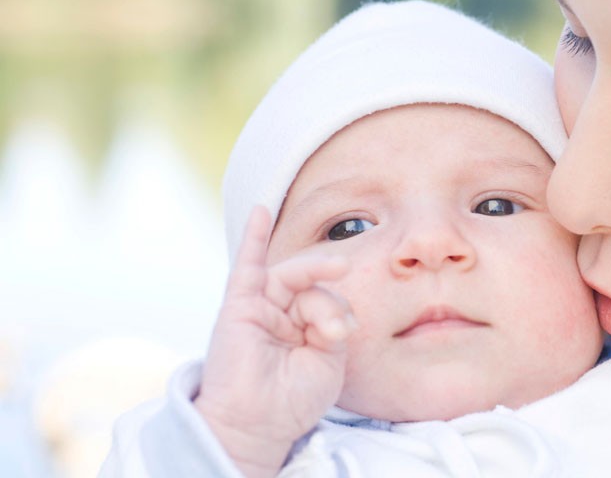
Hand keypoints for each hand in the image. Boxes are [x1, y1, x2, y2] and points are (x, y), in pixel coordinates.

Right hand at [194, 206, 352, 476]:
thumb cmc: (293, 400)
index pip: (331, 300)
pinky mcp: (238, 307)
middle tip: (335, 330)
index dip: (342, 312)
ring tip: (327, 301)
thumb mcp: (329, 361)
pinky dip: (253, 237)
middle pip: (314, 286)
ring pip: (293, 277)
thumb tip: (332, 304)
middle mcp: (283, 312)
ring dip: (314, 277)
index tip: (345, 333)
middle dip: (330, 304)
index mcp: (306, 326)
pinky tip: (260, 211)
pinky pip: (246, 265)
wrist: (258, 426)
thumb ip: (332, 324)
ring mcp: (260, 307)